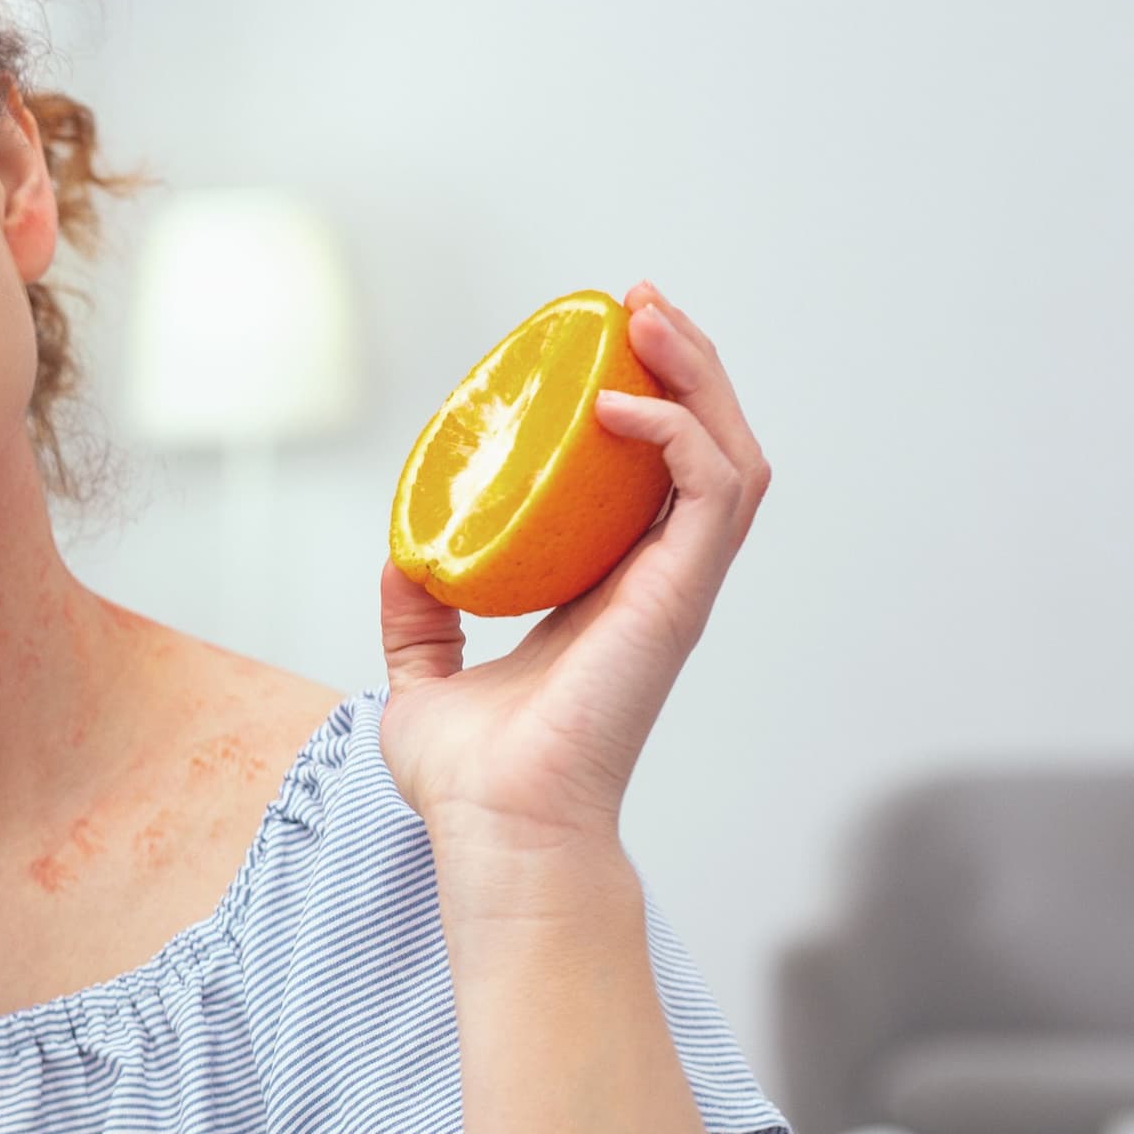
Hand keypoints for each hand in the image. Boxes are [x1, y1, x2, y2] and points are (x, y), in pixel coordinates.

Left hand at [379, 283, 771, 856]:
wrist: (495, 827)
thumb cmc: (473, 778)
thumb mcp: (423, 677)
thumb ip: (419, 618)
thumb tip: (404, 557)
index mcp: (610, 596)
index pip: (651, 480)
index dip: (645, 405)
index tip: (600, 347)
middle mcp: (655, 585)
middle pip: (705, 449)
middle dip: (683, 365)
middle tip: (635, 306)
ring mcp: (674, 591)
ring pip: (730, 457)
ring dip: (699, 377)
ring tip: (651, 318)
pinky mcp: (678, 600)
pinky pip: (708, 494)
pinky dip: (678, 436)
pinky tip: (621, 406)